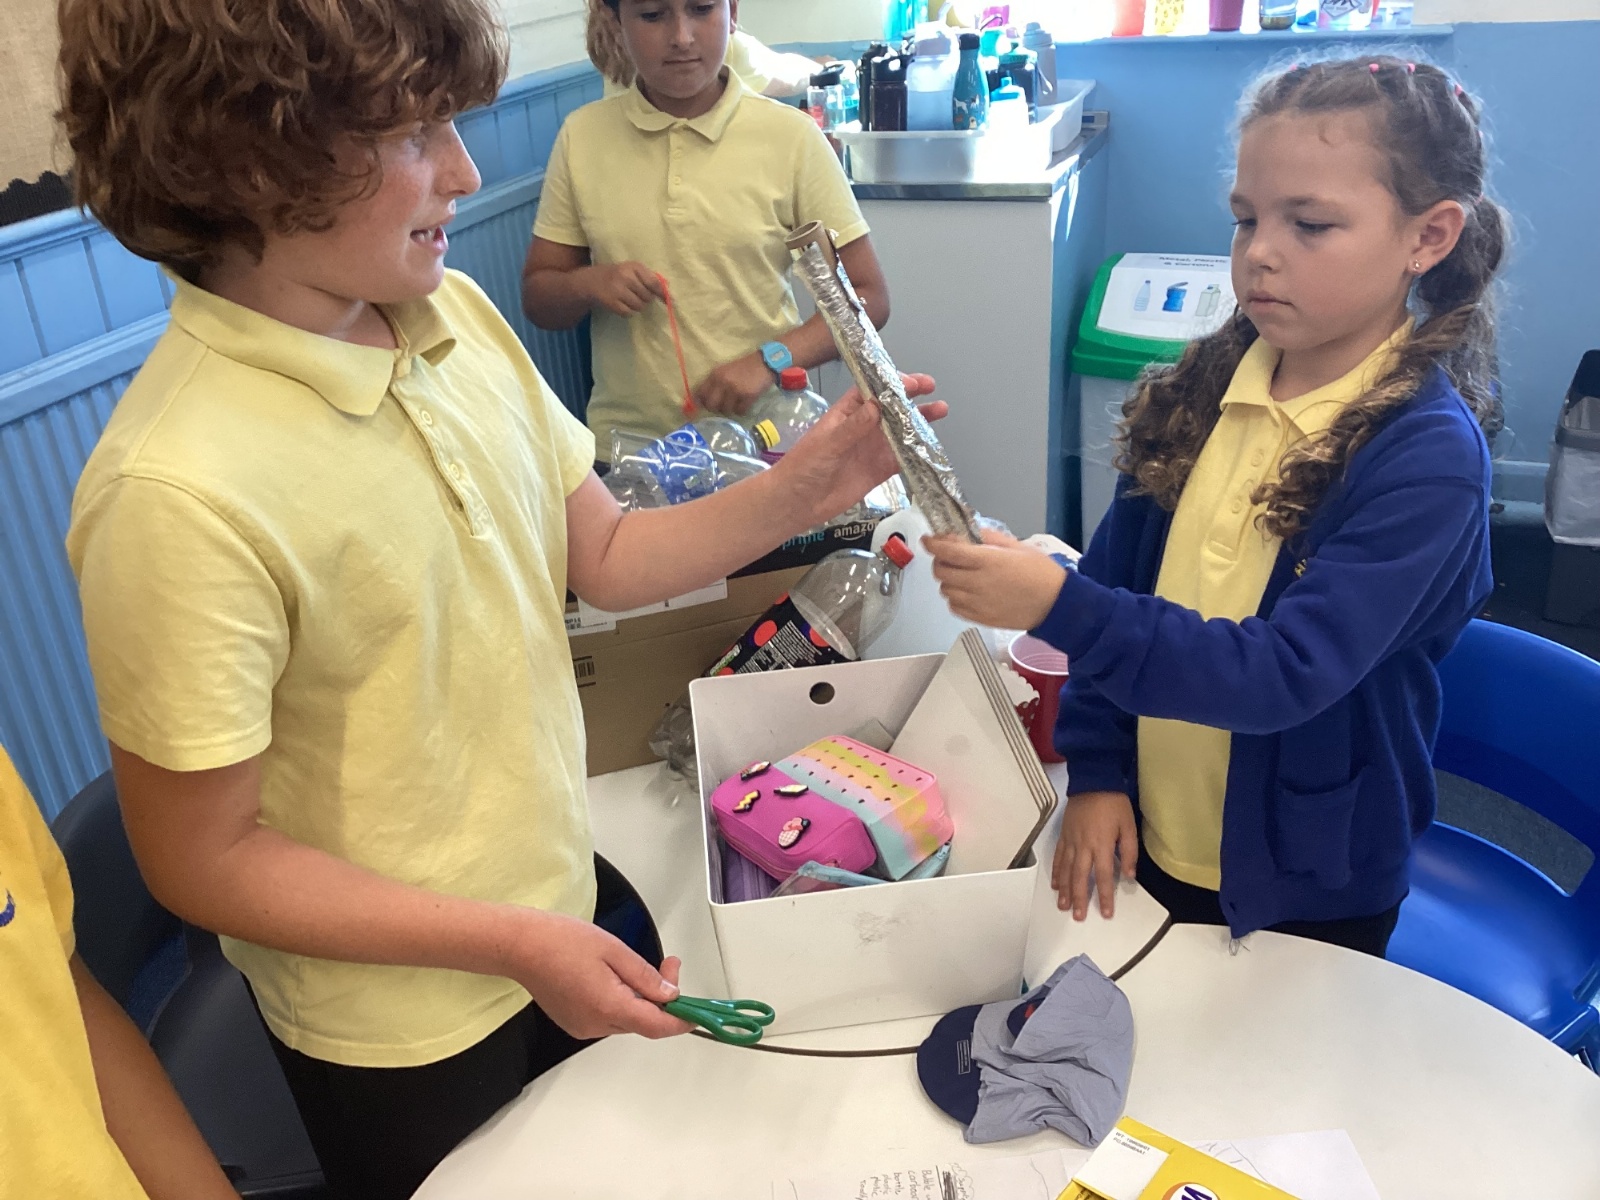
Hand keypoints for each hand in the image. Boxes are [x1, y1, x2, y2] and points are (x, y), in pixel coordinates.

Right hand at [508, 910, 693, 1039]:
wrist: (520, 945)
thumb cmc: (562, 941)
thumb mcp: (614, 951)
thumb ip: (646, 977)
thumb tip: (670, 995)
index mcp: (609, 1007)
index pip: (657, 1026)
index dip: (682, 1020)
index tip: (698, 1012)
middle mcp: (596, 1025)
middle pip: (643, 1021)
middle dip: (662, 997)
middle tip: (668, 963)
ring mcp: (583, 1026)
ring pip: (627, 1019)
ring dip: (640, 998)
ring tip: (635, 965)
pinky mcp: (574, 1022)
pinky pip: (608, 1017)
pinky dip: (620, 1001)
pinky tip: (614, 977)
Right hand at [583, 262, 662, 316]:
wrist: (591, 281)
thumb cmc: (617, 275)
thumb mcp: (632, 270)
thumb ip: (649, 278)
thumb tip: (667, 291)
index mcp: (634, 266)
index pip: (654, 282)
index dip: (662, 293)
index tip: (667, 300)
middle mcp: (626, 276)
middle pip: (648, 297)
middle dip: (645, 299)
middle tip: (636, 295)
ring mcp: (618, 290)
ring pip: (639, 306)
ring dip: (637, 306)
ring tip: (628, 299)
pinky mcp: (612, 302)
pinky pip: (629, 313)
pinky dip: (628, 311)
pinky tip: (621, 304)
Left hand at [693, 352, 773, 415]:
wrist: (764, 363)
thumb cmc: (744, 368)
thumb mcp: (725, 371)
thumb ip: (713, 383)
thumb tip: (701, 401)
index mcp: (715, 374)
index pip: (700, 393)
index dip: (700, 402)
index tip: (704, 406)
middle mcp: (723, 382)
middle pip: (711, 405)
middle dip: (716, 408)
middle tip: (723, 406)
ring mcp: (735, 390)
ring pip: (726, 410)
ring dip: (731, 409)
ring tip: (736, 402)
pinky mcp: (747, 396)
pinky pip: (740, 411)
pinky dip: (742, 410)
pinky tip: (745, 403)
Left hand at [773, 374, 942, 525]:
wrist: (797, 503)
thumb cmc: (803, 467)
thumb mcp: (827, 443)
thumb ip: (853, 427)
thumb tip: (877, 406)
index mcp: (847, 412)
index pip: (872, 390)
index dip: (892, 383)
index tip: (910, 381)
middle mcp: (863, 427)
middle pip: (892, 407)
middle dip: (911, 397)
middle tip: (931, 388)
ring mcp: (872, 448)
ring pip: (902, 431)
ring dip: (919, 422)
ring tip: (940, 410)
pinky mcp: (879, 469)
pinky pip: (902, 458)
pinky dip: (917, 452)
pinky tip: (932, 445)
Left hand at [924, 528, 1067, 628]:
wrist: (1056, 605)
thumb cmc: (1041, 573)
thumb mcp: (1018, 546)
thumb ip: (989, 538)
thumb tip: (967, 532)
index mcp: (988, 561)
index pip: (948, 551)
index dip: (933, 544)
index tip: (928, 540)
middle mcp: (978, 583)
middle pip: (941, 572)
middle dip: (939, 560)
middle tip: (948, 556)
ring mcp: (977, 603)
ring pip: (945, 590)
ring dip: (947, 580)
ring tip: (961, 575)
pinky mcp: (980, 618)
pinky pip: (954, 607)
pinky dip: (954, 598)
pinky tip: (966, 592)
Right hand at [1053, 791, 1138, 919]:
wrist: (1093, 781)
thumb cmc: (1113, 802)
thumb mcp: (1128, 826)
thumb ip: (1129, 852)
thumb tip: (1129, 875)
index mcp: (1101, 844)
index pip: (1103, 876)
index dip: (1105, 896)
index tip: (1106, 912)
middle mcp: (1084, 846)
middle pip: (1080, 878)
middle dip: (1080, 899)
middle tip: (1078, 916)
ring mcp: (1071, 841)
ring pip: (1066, 870)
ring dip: (1065, 890)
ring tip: (1063, 906)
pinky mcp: (1064, 835)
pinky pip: (1058, 857)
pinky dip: (1056, 872)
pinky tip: (1055, 884)